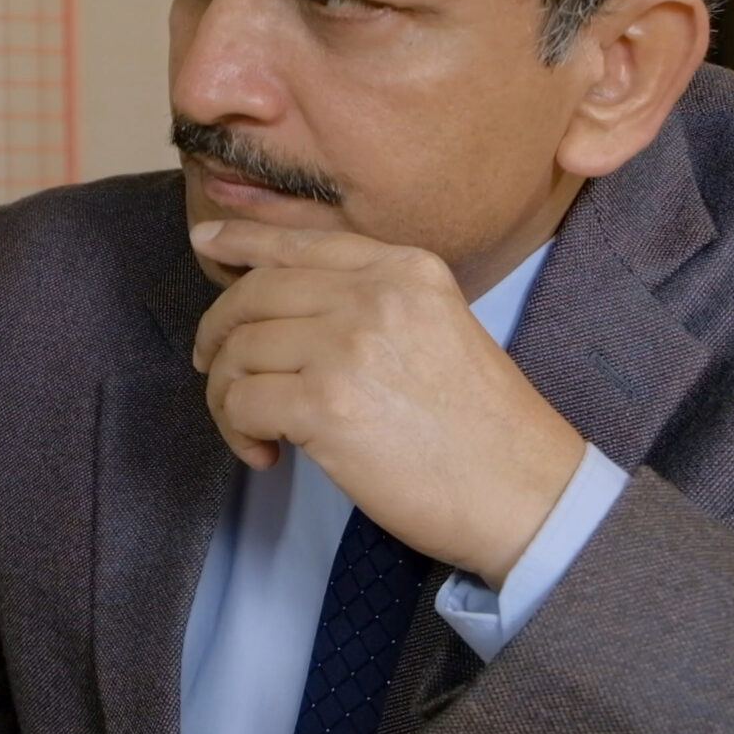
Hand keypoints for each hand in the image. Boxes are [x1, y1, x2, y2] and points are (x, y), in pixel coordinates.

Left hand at [189, 219, 584, 587]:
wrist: (526, 493)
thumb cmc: (482, 428)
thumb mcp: (439, 328)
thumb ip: (373, 303)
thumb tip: (283, 304)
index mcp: (405, 269)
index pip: (302, 243)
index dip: (244, 240)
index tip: (207, 240)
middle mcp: (375, 295)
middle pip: (253, 294)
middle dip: (219, 333)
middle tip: (215, 369)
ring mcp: (347, 347)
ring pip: (237, 351)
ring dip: (228, 396)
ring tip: (257, 431)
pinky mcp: (325, 405)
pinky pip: (240, 402)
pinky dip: (237, 432)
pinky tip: (266, 453)